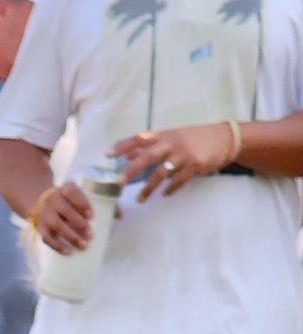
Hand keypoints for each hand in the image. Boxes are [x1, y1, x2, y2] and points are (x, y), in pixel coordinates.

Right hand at [31, 177, 97, 255]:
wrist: (45, 203)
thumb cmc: (72, 201)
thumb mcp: (84, 196)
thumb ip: (103, 203)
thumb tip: (120, 215)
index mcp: (65, 188)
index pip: (71, 192)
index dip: (81, 203)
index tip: (91, 215)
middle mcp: (53, 199)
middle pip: (64, 210)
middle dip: (78, 223)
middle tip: (91, 235)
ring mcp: (45, 213)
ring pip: (56, 225)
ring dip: (70, 236)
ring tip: (83, 246)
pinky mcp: (40, 227)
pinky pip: (47, 237)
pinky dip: (57, 245)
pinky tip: (68, 251)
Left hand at [112, 121, 237, 197]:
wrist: (225, 138)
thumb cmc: (195, 138)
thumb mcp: (173, 136)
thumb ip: (153, 145)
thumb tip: (128, 154)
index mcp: (164, 135)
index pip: (139, 138)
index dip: (122, 145)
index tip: (107, 154)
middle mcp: (172, 143)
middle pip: (147, 156)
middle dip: (130, 170)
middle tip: (117, 183)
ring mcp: (183, 155)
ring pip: (160, 173)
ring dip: (148, 188)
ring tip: (139, 199)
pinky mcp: (195, 166)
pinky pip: (178, 181)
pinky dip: (170, 189)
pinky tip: (165, 194)